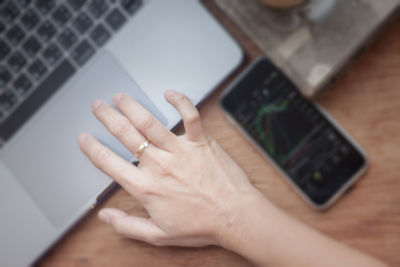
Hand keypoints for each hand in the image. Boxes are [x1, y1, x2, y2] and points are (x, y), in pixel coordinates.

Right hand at [78, 90, 259, 246]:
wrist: (234, 216)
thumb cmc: (201, 225)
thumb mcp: (159, 235)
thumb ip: (128, 225)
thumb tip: (105, 217)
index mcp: (146, 187)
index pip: (110, 163)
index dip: (92, 149)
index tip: (84, 138)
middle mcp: (159, 165)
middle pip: (126, 135)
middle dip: (107, 117)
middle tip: (97, 106)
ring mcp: (180, 151)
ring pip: (150, 123)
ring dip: (132, 107)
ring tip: (120, 97)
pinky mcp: (200, 142)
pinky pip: (190, 116)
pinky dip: (180, 101)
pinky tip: (169, 93)